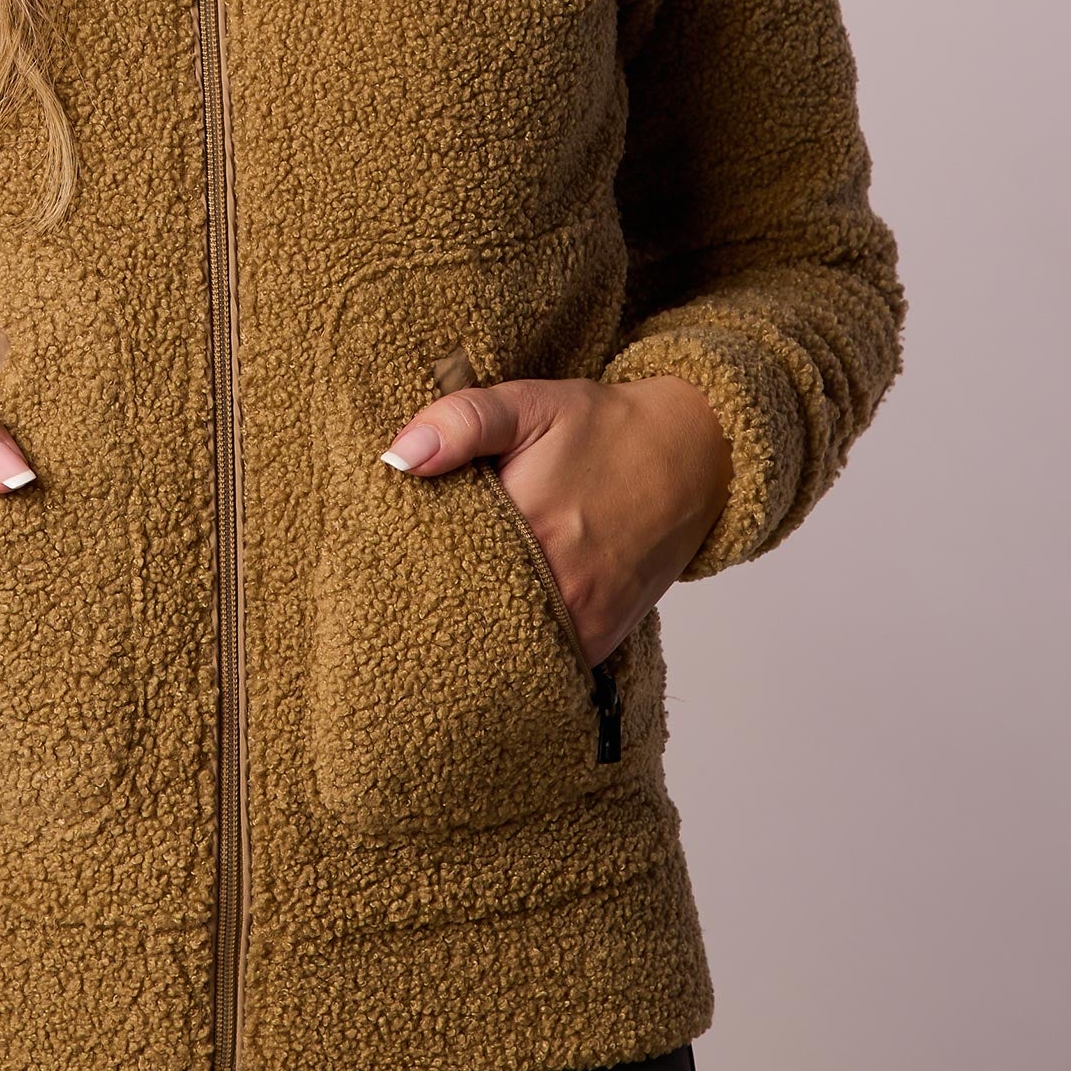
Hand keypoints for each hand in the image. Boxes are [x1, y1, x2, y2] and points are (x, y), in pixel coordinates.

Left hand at [379, 376, 731, 664]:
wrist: (693, 454)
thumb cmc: (604, 427)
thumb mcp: (530, 404)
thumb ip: (462, 422)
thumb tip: (397, 458)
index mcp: (529, 526)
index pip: (440, 573)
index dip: (403, 577)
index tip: (377, 574)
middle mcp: (560, 586)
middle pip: (468, 624)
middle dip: (429, 620)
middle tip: (389, 615)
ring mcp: (584, 620)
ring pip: (506, 657)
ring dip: (470, 646)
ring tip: (429, 637)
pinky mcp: (602, 639)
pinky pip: (545, 666)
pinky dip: (513, 661)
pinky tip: (482, 645)